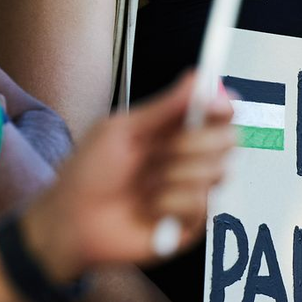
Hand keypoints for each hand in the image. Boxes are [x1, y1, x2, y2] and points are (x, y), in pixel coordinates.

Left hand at [20, 70, 235, 279]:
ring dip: (177, 175)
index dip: (223, 106)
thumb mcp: (121, 131)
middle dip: (198, 142)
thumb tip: (196, 79)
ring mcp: (191, 191)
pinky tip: (148, 209)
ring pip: (217, 171)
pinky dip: (171, 202)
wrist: (72, 221)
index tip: (217, 103)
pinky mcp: (190, 223)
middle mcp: (188, 160)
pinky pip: (202, 204)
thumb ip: (162, 108)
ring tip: (145, 186)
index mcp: (172, 133)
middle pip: (229, 140)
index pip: (217, 114)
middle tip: (166, 149)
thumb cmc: (87, 174)